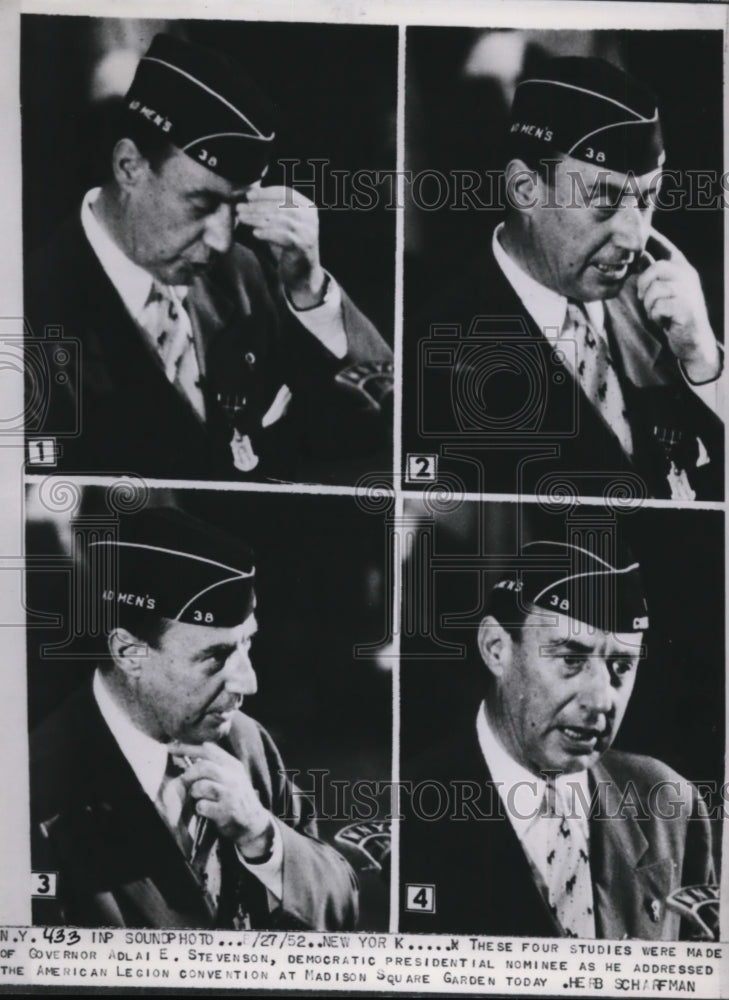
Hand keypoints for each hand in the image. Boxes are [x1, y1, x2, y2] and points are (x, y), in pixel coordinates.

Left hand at [173, 741, 273, 857]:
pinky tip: (207, 810)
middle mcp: (233, 778)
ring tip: (200, 797)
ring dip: (195, 793)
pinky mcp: (225, 812)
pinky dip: (200, 808)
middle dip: (189, 773)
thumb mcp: (234, 775)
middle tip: (185, 780)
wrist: (254, 822)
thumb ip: (217, 763)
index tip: (170, 747)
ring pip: (200, 786)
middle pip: (204, 767)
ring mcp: (229, 795)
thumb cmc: (238, 796)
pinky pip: (201, 806)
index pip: (208, 749)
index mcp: (233, 765)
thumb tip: (192, 752)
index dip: (187, 747)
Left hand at [236, 186, 326, 308]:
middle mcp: (311, 217)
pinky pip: (283, 236)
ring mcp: (309, 232)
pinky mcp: (304, 246)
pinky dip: (267, 233)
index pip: (286, 192)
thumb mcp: (281, 224)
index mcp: (307, 207)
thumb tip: (249, 192)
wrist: (302, 274)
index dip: (265, 192)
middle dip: (258, 206)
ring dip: (258, 218)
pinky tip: (255, 233)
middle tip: (240, 208)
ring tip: (242, 219)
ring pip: (281, 220)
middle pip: (281, 205)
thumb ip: (271, 209)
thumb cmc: (288, 247)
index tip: (247, 195)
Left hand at [636, 230, 720, 382]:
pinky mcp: (686, 309)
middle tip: (643, 298)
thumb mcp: (665, 288)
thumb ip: (654, 272)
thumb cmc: (675, 312)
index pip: (665, 246)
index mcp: (682, 268)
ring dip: (649, 305)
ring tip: (657, 312)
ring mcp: (688, 292)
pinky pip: (658, 306)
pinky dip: (655, 316)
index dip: (651, 237)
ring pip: (655, 289)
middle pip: (657, 268)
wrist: (693, 340)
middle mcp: (688, 276)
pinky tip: (664, 320)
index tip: (638, 231)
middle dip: (643, 284)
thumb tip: (638, 254)